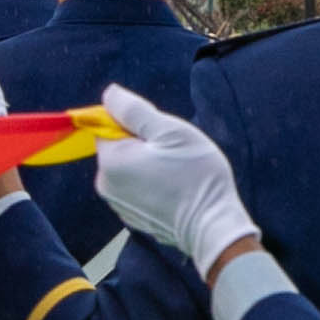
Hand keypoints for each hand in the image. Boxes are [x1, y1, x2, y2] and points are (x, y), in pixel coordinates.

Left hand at [91, 85, 256, 271]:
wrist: (213, 226)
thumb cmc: (196, 176)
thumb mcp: (170, 131)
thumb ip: (134, 110)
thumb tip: (110, 94)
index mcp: (110, 161)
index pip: (106, 125)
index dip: (133, 122)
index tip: (160, 133)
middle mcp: (105, 185)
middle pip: (118, 147)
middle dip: (143, 143)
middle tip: (173, 152)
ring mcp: (118, 204)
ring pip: (129, 168)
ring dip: (149, 163)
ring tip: (176, 172)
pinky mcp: (133, 217)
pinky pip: (137, 189)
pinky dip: (152, 184)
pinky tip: (175, 189)